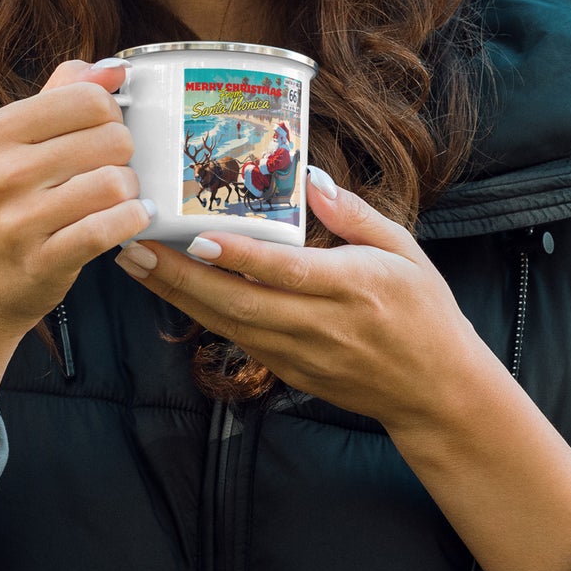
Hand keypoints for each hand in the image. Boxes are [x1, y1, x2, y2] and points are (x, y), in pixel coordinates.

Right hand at [0, 58, 153, 342]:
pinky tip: (130, 220)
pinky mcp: (43, 260)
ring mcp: (21, 219)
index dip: (111, 115)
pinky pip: (110, 228)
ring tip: (117, 199)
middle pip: (112, 138)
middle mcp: (5, 171)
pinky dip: (131, 221)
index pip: (89, 98)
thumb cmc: (2, 206)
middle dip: (124, 156)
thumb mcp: (13, 143)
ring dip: (130, 192)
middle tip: (109, 171)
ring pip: (116, 182)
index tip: (102, 134)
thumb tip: (114, 67)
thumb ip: (62, 94)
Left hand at [114, 168, 477, 429]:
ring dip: (178, 295)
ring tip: (136, 263)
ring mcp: (301, 355)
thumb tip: (309, 177)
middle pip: (239, 302)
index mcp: (353, 287)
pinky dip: (202, 315)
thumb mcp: (405, 250)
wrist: (437, 392)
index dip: (238, 256)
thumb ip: (355, 213)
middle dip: (180, 276)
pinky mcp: (290, 373)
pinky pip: (238, 340)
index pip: (285, 271)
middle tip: (134, 246)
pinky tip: (172, 290)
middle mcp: (321, 325)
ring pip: (228, 325)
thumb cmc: (425, 312)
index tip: (196, 236)